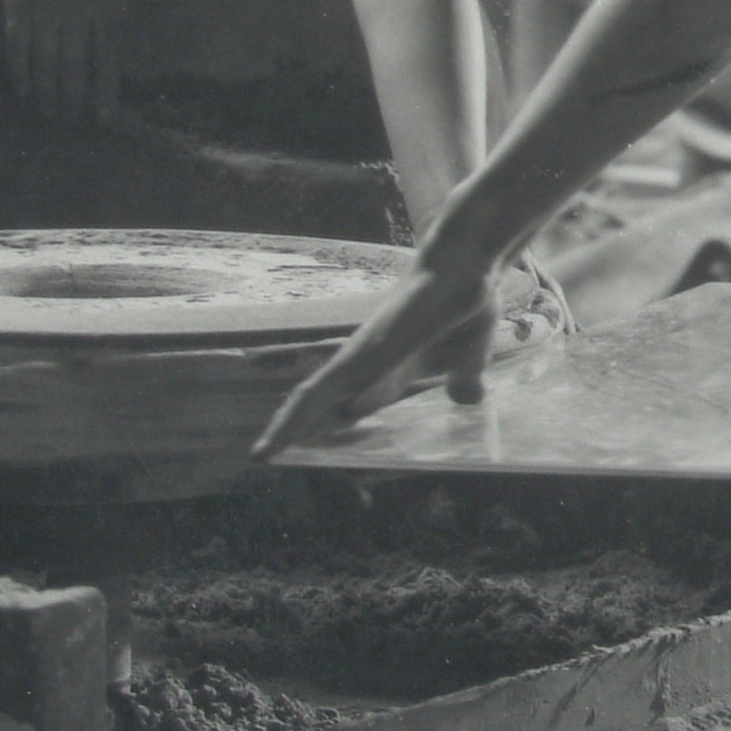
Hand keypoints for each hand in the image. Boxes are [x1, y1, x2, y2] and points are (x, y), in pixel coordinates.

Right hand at [0, 0, 117, 120]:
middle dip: (73, 98)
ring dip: (47, 92)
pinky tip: (24, 89)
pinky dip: (20, 72)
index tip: (104, 118)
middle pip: (74, 64)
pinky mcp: (16, 3)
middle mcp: (75, 6)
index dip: (105, 90)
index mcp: (102, 0)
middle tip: (70, 119)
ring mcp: (43, 5)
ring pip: (45, 61)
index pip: (107, 55)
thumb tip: (106, 61)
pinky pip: (18, 46)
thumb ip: (104, 13)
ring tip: (49, 111)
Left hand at [254, 240, 505, 454]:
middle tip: (267, 459)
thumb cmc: (465, 308)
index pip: (352, 411)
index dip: (334, 432)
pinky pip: (321, 389)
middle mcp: (367, 369)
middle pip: (322, 408)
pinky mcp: (359, 354)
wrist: (464, 271)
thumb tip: (467, 399)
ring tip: (260, 456)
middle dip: (298, 433)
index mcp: (390, 376)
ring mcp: (360, 360)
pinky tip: (282, 436)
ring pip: (311, 400)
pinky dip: (298, 414)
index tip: (313, 459)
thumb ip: (464, 379)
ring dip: (286, 428)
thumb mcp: (470, 359)